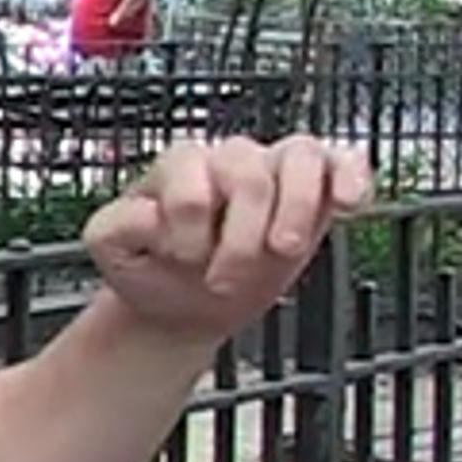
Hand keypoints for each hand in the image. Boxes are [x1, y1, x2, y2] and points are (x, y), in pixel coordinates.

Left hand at [83, 135, 374, 340]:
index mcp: (177, 167)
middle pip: (248, 174)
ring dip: (294, 209)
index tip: (182, 262)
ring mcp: (273, 169)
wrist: (182, 304)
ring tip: (281, 250)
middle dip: (240, 238)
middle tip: (223, 281)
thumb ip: (116, 226)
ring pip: (299, 156)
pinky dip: (352, 178)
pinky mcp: (314, 189)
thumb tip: (151, 215)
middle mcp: (227, 159)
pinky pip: (343, 162)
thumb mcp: (109, 251)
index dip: (189, 234)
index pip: (192, 186)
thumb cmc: (152, 269)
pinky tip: (349, 205)